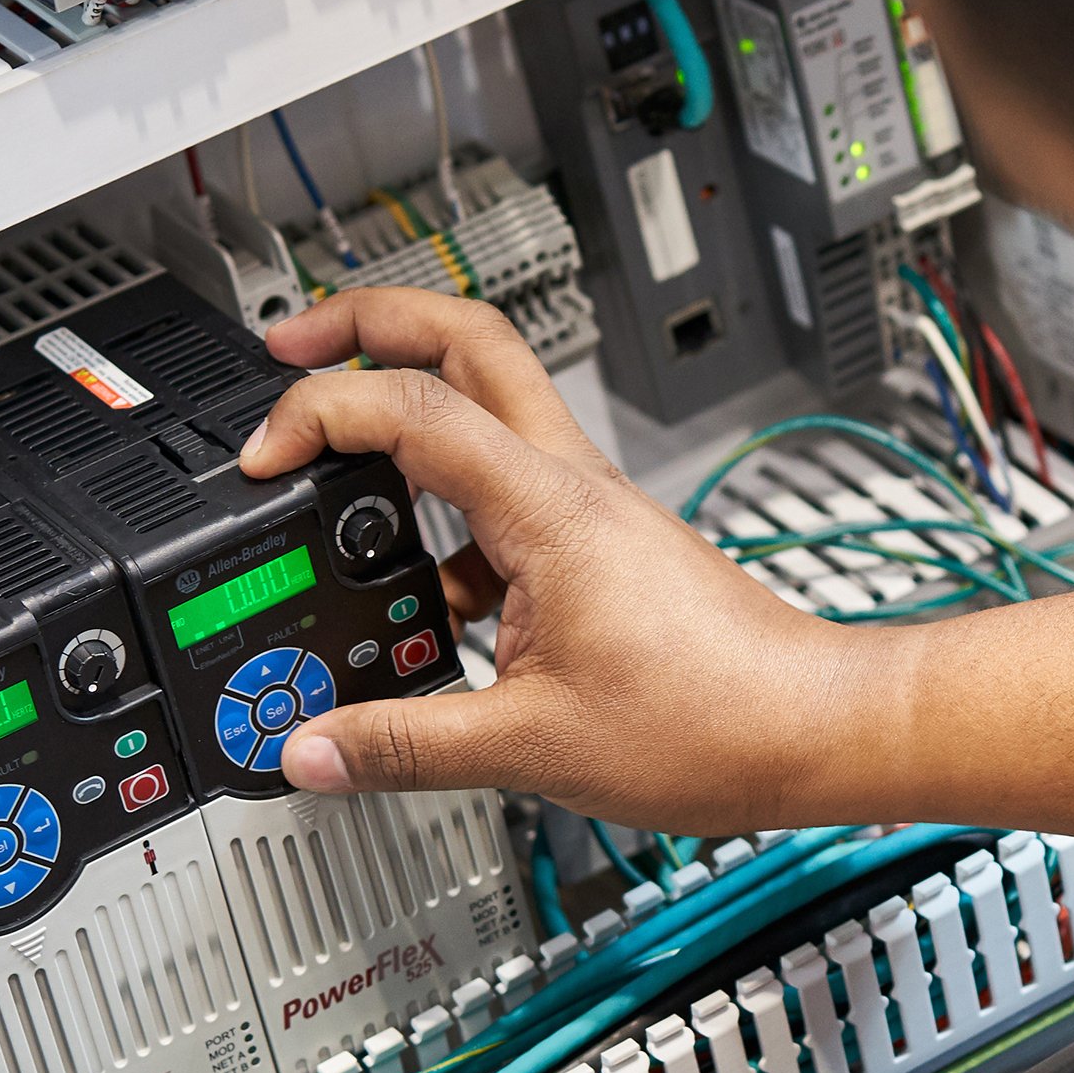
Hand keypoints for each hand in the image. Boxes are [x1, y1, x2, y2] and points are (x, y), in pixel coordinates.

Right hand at [243, 288, 895, 831]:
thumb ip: (405, 747)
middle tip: (292, 347)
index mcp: (550, 510)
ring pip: (492, 413)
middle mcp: (574, 486)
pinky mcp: (604, 548)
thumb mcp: (531, 746)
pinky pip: (509, 499)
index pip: (412, 405)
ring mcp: (592, 510)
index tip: (261, 458)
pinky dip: (451, 520)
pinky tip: (424, 594)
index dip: (318, 412)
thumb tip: (311, 750)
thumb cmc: (716, 721)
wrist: (812, 728)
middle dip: (372, 322)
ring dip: (410, 421)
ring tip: (338, 474)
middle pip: (469, 341)